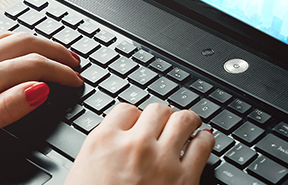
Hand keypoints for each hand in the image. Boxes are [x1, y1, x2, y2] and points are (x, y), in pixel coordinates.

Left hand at [0, 31, 83, 168]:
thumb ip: (9, 108)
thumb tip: (41, 89)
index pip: (35, 65)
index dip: (61, 72)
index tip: (78, 80)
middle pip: (24, 42)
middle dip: (54, 49)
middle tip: (74, 60)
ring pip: (5, 36)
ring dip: (34, 40)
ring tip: (49, 50)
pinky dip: (8, 39)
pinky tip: (6, 46)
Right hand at [66, 103, 214, 184]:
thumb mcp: (81, 177)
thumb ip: (99, 156)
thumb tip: (111, 150)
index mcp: (103, 142)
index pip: (126, 110)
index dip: (135, 117)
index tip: (139, 123)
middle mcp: (134, 144)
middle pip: (156, 110)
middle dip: (162, 117)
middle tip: (165, 123)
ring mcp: (162, 159)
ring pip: (182, 119)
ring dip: (187, 121)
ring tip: (190, 125)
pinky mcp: (185, 178)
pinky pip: (203, 145)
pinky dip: (205, 141)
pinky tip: (203, 142)